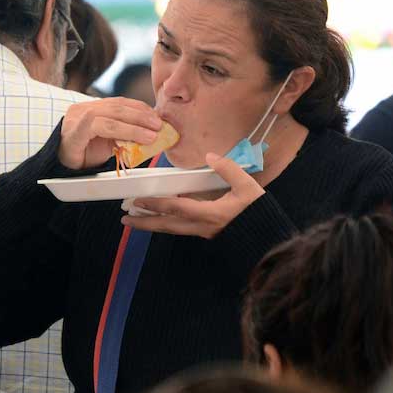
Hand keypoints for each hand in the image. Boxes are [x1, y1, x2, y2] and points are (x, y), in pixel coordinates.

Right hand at [59, 98, 162, 169]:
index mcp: (93, 108)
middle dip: (141, 115)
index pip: (120, 103)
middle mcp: (84, 109)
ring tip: (152, 135)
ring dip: (134, 126)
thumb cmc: (86, 155)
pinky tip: (134, 138)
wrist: (63, 169)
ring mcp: (77, 119)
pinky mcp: (73, 132)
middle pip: (117, 107)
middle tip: (159, 125)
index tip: (157, 117)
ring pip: (110, 117)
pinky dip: (118, 130)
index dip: (140, 108)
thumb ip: (125, 134)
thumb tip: (152, 133)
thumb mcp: (110, 142)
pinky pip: (96, 126)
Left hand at [122, 154, 265, 237]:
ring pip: (172, 230)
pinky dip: (166, 224)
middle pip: (167, 226)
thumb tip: (211, 156)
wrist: (267, 236)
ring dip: (152, 225)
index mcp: (210, 214)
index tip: (138, 201)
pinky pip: (180, 229)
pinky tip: (159, 219)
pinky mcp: (205, 234)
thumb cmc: (258, 211)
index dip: (156, 204)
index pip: (176, 208)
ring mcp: (202, 233)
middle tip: (125, 220)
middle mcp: (201, 227)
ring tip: (135, 221)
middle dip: (144, 223)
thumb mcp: (247, 186)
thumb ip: (229, 169)